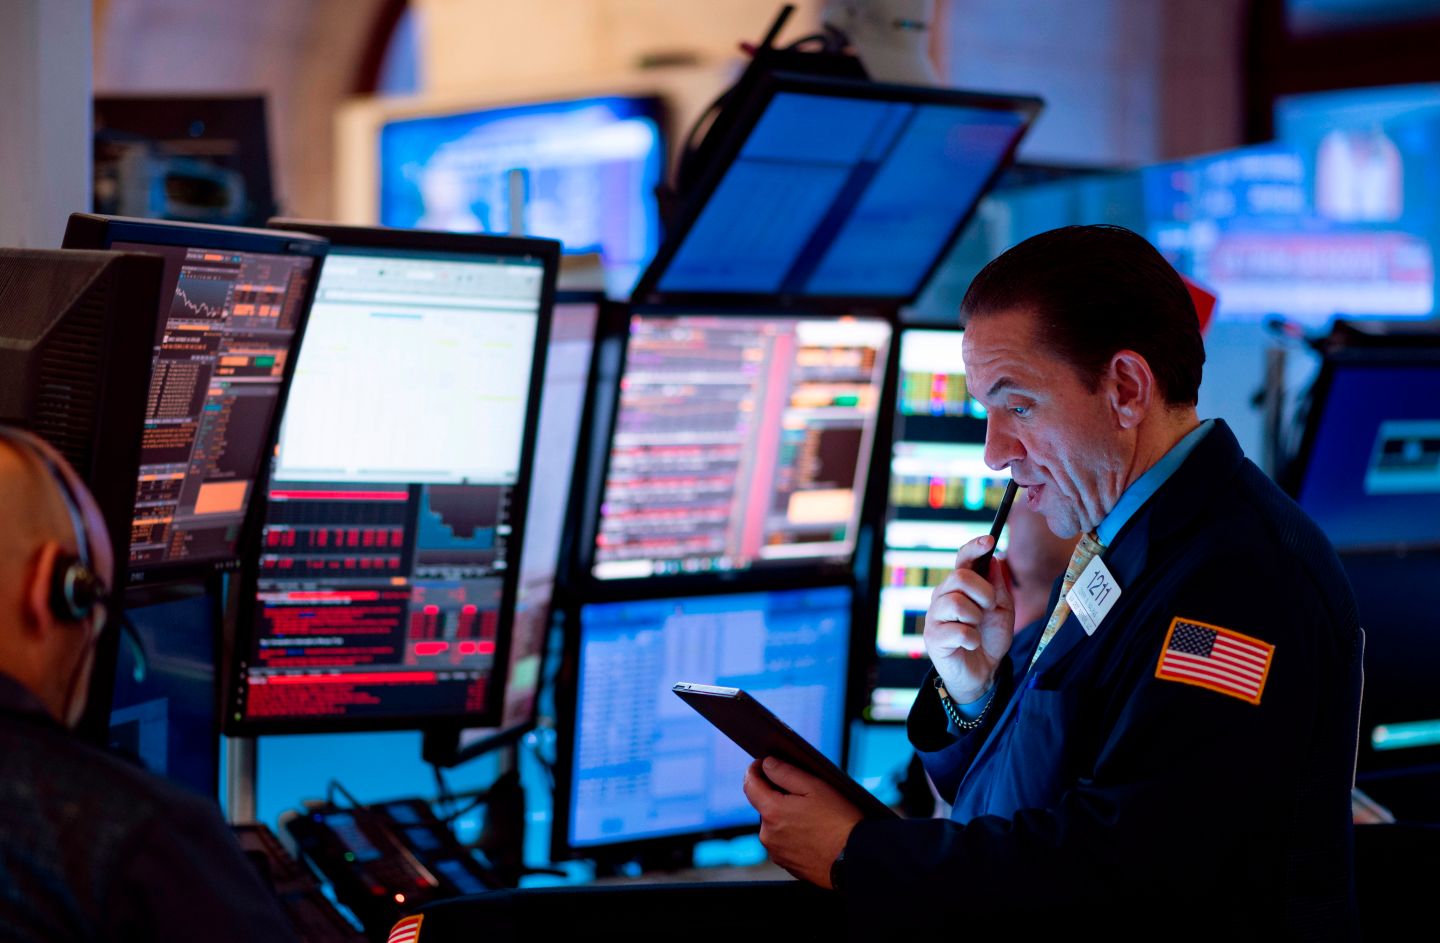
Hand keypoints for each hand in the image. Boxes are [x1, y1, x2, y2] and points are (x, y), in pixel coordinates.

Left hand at [742, 757, 861, 888]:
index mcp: (772, 812)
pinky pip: (783, 842)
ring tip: (813, 816)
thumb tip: (767, 764)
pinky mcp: (787, 865)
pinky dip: (793, 834)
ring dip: (786, 816)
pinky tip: (813, 832)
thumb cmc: (839, 822)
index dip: (755, 770)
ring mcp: (776, 852)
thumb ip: (786, 772)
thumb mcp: (815, 787)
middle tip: (803, 792)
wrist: (856, 860)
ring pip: (774, 824)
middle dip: (777, 795)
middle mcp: (768, 835)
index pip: (750, 784)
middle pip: (764, 805)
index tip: (764, 764)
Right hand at [924, 534, 1015, 703]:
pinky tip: (971, 645)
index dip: (974, 547)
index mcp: (959, 586)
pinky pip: (959, 631)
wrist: (982, 672)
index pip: (962, 559)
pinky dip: (973, 640)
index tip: (989, 540)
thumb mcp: (1002, 610)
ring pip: (957, 603)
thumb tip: (994, 559)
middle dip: (983, 593)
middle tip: (988, 609)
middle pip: (960, 577)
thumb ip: (997, 586)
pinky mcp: (933, 637)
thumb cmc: (989, 637)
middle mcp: (943, 596)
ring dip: (976, 618)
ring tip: (976, 629)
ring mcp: (935, 616)